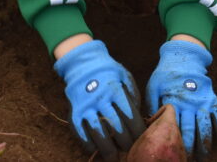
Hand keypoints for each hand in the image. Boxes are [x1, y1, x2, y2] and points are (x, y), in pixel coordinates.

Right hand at [54, 40, 144, 159]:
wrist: (83, 63)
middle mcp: (101, 98)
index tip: (141, 139)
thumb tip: (140, 115)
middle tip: (130, 150)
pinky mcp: (74, 111)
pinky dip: (88, 144)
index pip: (129, 115)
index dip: (137, 131)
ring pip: (99, 133)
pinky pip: (80, 132)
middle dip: (125, 142)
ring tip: (113, 157)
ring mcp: (86, 106)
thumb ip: (133, 94)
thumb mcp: (124, 76)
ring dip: (107, 148)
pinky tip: (94, 150)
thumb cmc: (108, 71)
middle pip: (116, 126)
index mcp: (115, 90)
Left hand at [146, 40, 216, 159]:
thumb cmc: (166, 73)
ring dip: (206, 144)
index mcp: (174, 102)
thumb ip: (152, 104)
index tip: (173, 154)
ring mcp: (203, 101)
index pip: (175, 128)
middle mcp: (190, 104)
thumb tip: (149, 123)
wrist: (184, 56)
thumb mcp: (153, 86)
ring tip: (204, 157)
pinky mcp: (212, 98)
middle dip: (190, 149)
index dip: (174, 143)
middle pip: (191, 131)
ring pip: (206, 127)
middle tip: (187, 160)